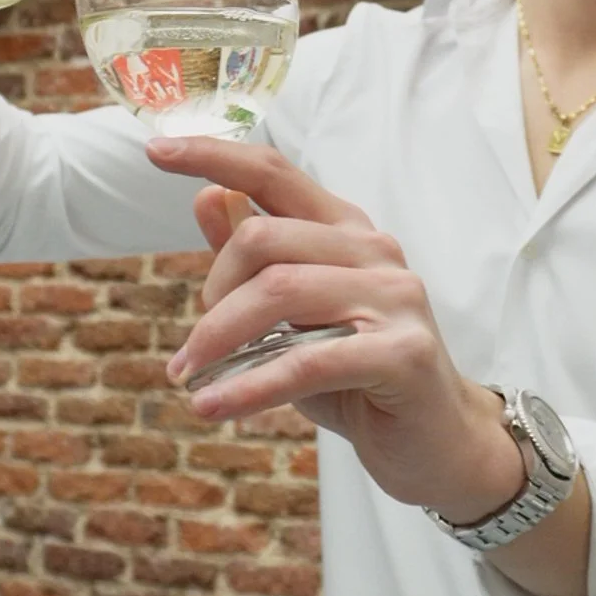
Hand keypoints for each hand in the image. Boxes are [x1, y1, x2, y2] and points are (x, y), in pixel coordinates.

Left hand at [146, 138, 522, 521]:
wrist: (439, 445)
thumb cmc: (359, 378)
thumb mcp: (296, 318)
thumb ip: (256, 260)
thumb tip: (206, 197)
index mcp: (345, 229)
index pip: (273, 172)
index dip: (215, 155)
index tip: (156, 149)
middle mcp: (373, 249)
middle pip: (263, 237)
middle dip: (212, 293)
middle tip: (197, 349)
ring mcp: (395, 296)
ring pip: (278, 291)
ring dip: (218, 340)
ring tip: (191, 380)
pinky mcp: (404, 352)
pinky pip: (307, 361)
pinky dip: (249, 386)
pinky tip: (214, 407)